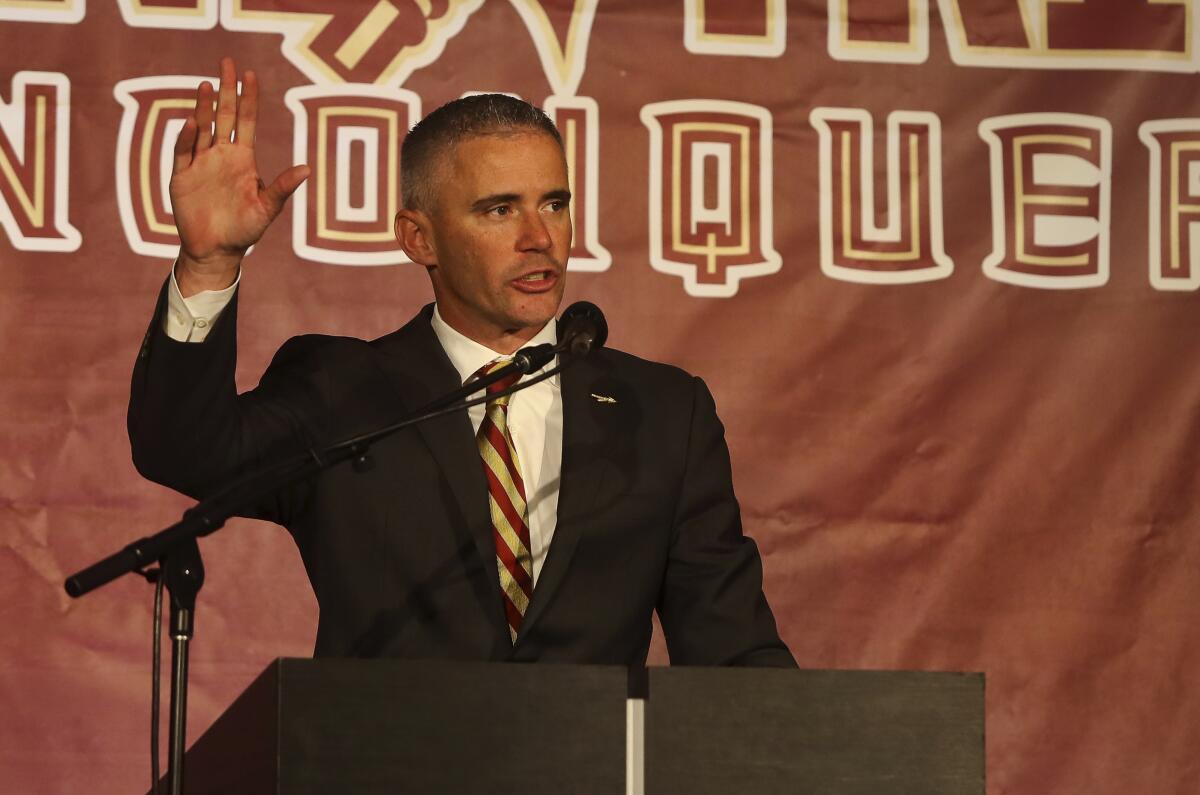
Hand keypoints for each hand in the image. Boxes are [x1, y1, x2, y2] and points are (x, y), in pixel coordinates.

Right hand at [170, 57, 309, 295]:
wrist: (216, 251)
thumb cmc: (245, 231)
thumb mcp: (267, 209)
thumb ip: (283, 188)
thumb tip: (307, 168)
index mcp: (242, 159)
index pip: (246, 121)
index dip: (248, 98)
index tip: (250, 74)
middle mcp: (221, 155)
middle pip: (223, 115)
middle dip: (225, 90)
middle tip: (227, 62)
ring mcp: (200, 164)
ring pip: (201, 128)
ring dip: (203, 107)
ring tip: (205, 85)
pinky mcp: (181, 177)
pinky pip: (183, 153)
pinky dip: (187, 138)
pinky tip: (193, 123)